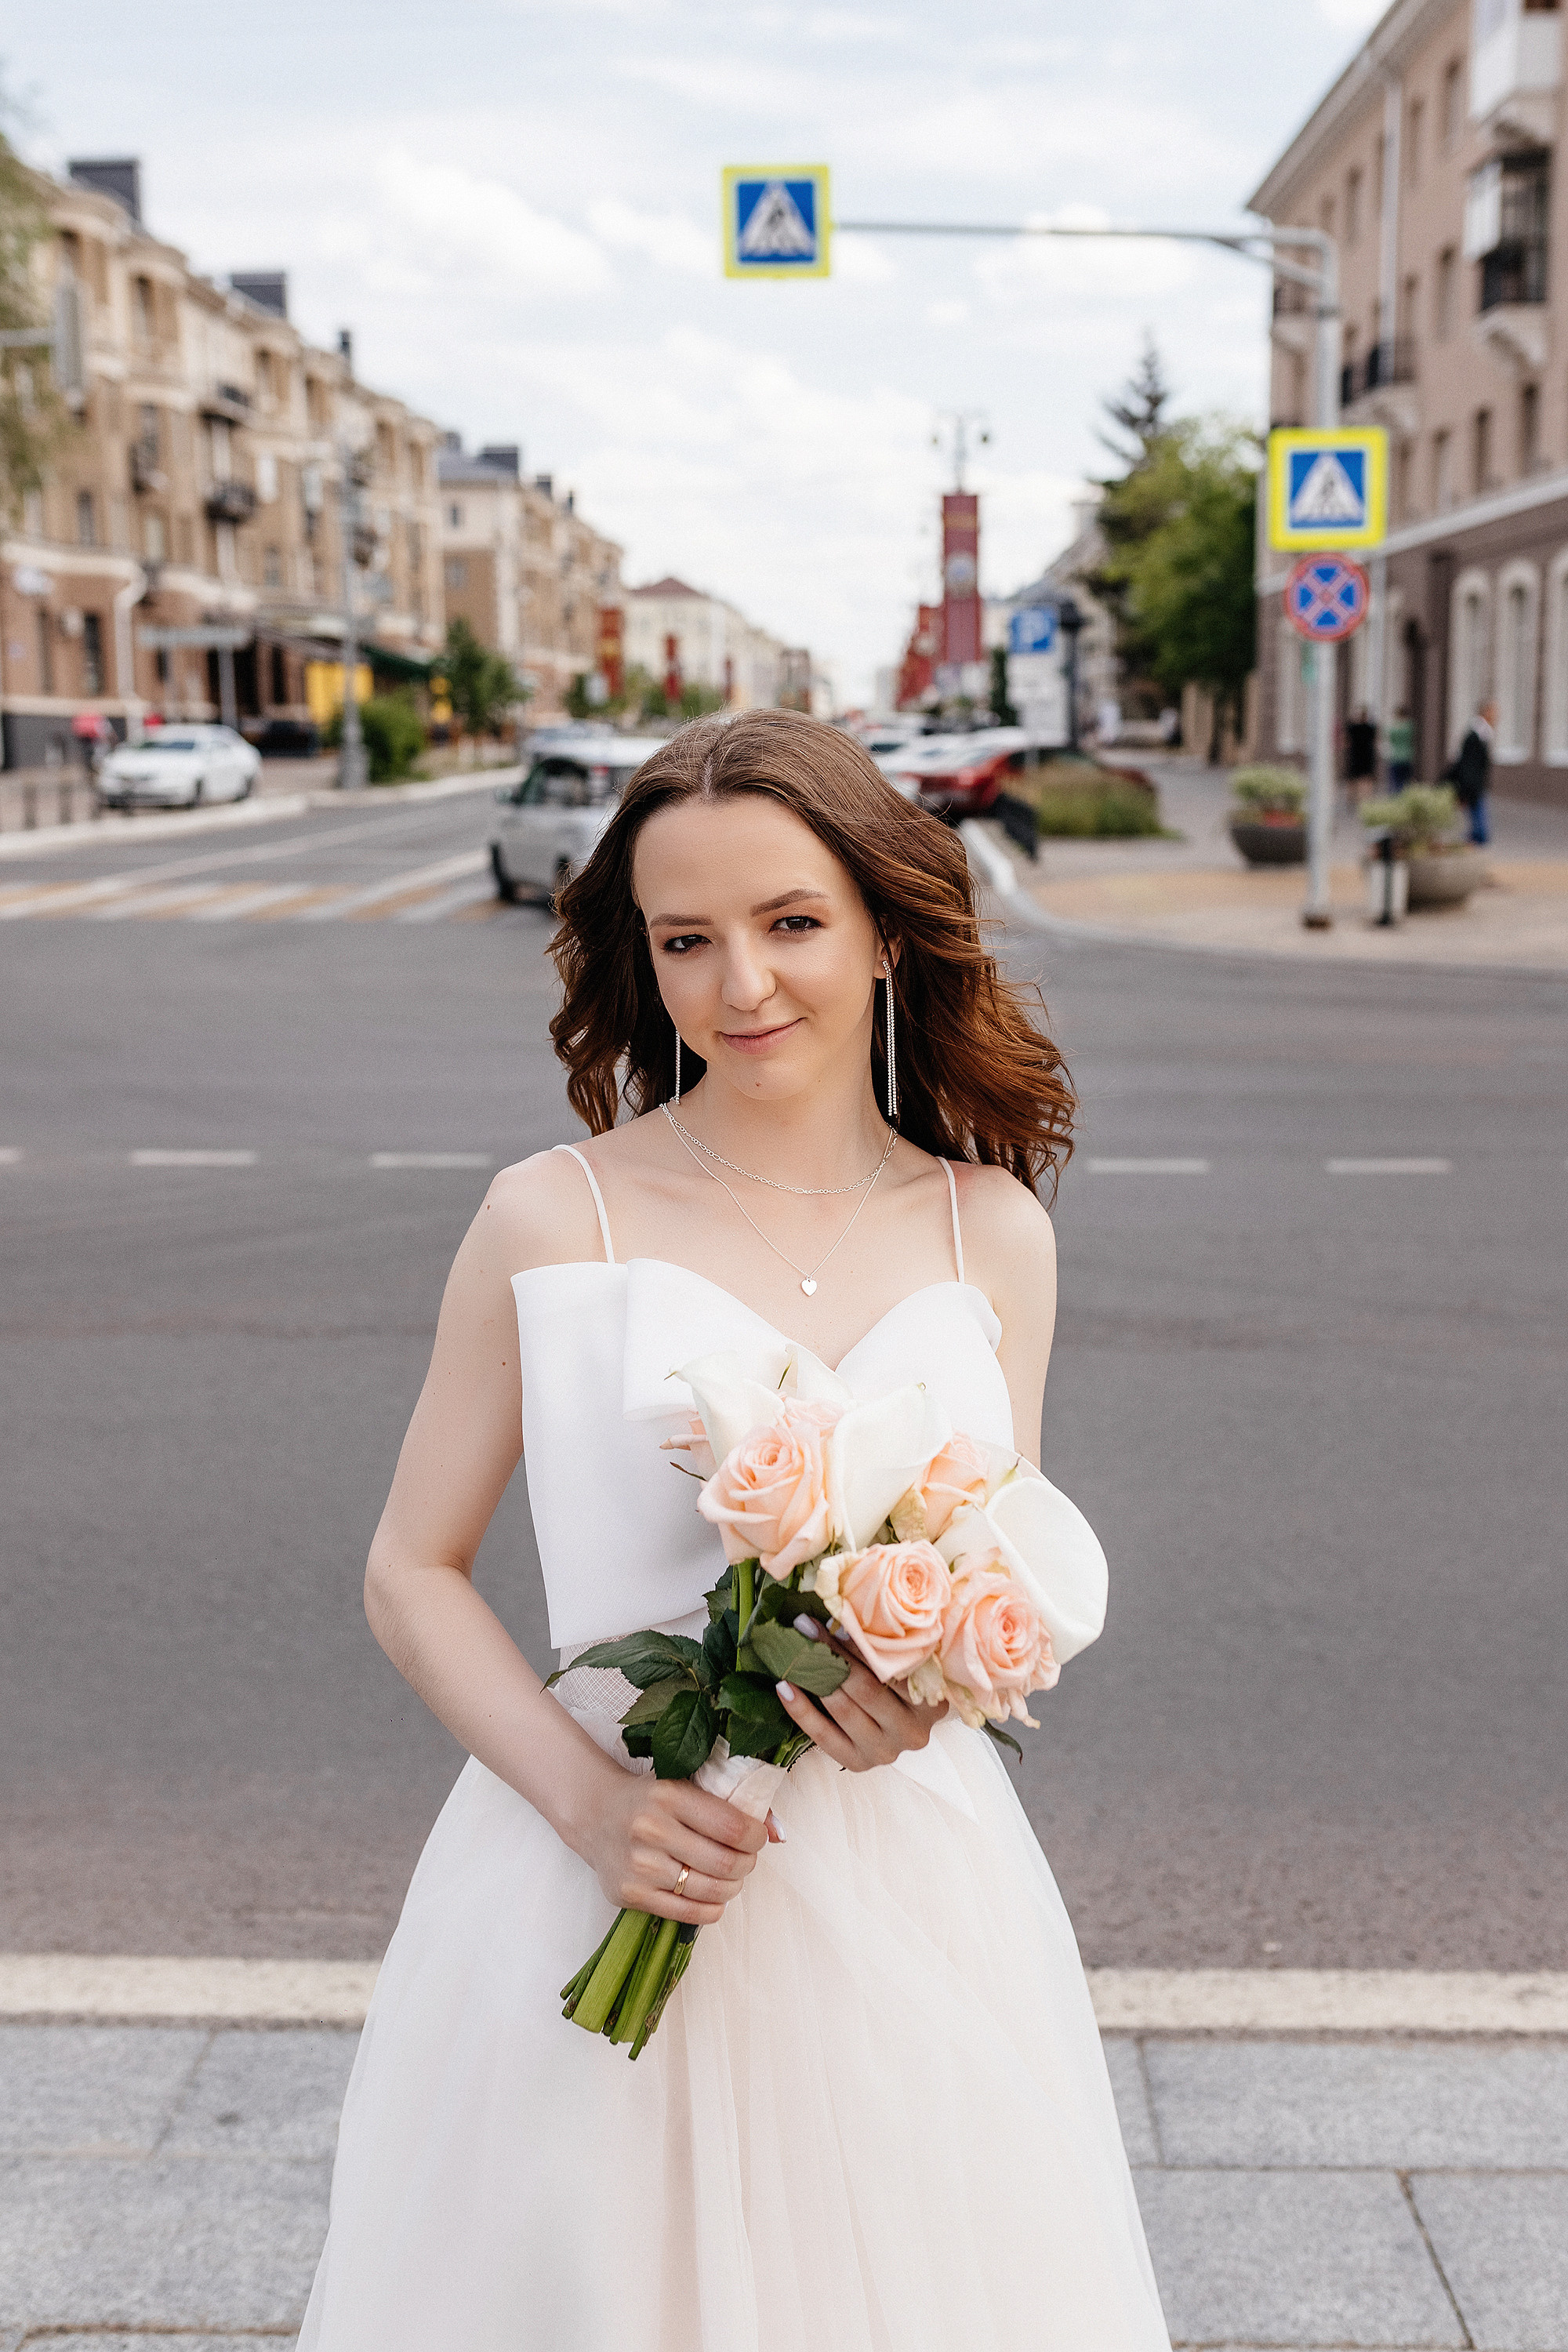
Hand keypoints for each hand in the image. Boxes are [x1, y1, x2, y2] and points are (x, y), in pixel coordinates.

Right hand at [581, 1764, 767, 1926]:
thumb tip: (779, 1832)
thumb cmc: (651, 1799)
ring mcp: (639, 1865)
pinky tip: (713, 1895)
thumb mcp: (686, 1787)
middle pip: (725, 1863)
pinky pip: (689, 1914)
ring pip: (710, 1891)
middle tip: (746, 1859)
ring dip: (732, 1887)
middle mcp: (651, 1830)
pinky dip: (713, 1908)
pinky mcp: (630, 1894)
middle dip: (747, 1864)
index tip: (757, 1838)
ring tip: (730, 1876)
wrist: (595, 1813)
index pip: (732, 1826)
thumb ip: (732, 1805)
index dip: (756, 1837)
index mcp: (669, 1796)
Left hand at [775, 1617, 947, 1772]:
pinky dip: (801, 1710)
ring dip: (815, 1679)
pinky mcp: (859, 1763)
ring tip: (793, 1653)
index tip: (837, 1611)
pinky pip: (823, 1736)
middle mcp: (913, 1732)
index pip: (895, 1669)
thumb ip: (885, 1646)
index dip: (863, 1640)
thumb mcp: (905, 1665)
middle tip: (805, 1627)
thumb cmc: (902, 1683)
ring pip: (844, 1711)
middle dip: (832, 1655)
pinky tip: (784, 1687)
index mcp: (932, 1704)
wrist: (903, 1725)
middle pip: (867, 1689)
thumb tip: (841, 1610)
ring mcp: (886, 1752)